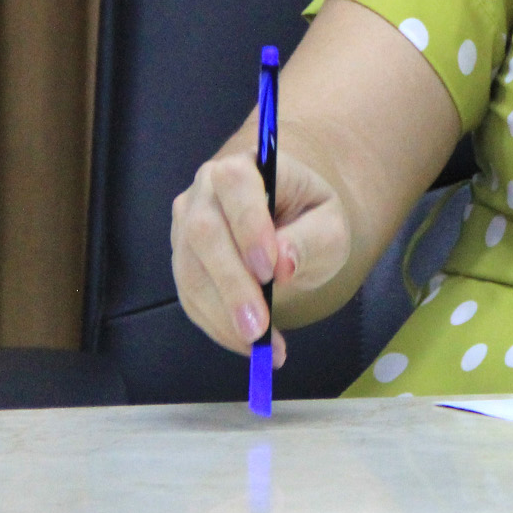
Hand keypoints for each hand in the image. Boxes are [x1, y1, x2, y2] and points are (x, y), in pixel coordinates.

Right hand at [170, 149, 349, 366]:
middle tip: (259, 327)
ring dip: (223, 316)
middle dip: (231, 285)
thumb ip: (311, 239)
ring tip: (263, 347)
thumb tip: (283, 264)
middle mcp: (206, 189)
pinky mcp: (182, 259)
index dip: (248, 225)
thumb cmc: (311, 217)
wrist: (291, 222)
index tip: (270, 270)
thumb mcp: (330, 224)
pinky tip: (251, 345)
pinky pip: (190, 297)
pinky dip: (219, 327)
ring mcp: (186, 224)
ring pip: (191, 272)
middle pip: (204, 233)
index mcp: (247, 164)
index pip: (236, 184)